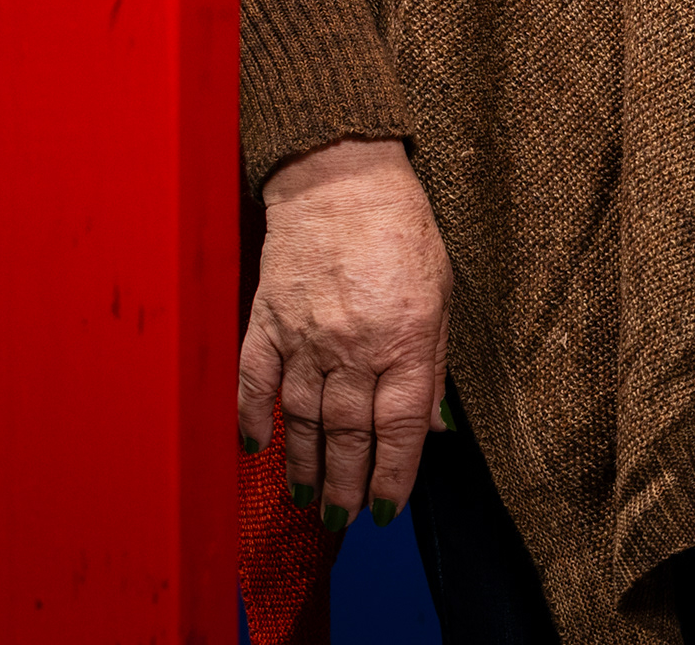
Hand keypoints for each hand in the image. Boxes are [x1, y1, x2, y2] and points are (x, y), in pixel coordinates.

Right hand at [238, 138, 450, 529]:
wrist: (340, 175)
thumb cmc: (400, 229)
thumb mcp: (441, 292)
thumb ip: (434, 363)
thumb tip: (431, 426)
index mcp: (407, 338)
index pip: (400, 428)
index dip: (393, 476)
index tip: (386, 510)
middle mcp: (355, 344)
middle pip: (348, 434)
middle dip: (346, 486)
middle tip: (342, 520)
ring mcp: (306, 334)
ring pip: (301, 419)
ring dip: (304, 465)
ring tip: (307, 498)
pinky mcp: (269, 318)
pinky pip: (256, 380)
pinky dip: (253, 418)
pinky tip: (256, 448)